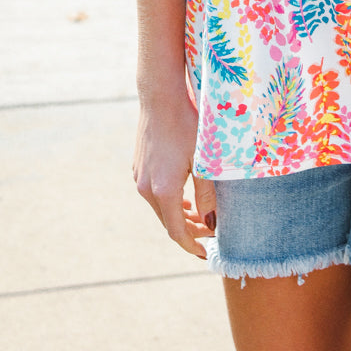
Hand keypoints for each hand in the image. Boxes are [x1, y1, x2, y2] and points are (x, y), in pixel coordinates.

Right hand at [133, 89, 215, 257]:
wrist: (160, 96)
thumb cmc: (187, 124)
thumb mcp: (204, 159)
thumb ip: (207, 193)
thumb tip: (212, 221)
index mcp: (163, 190)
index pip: (176, 231)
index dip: (191, 245)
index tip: (205, 253)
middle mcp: (146, 188)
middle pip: (168, 221)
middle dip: (189, 231)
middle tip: (211, 232)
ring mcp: (139, 177)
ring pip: (161, 207)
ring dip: (180, 215)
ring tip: (200, 216)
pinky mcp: (139, 167)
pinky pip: (154, 193)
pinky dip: (171, 201)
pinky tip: (185, 195)